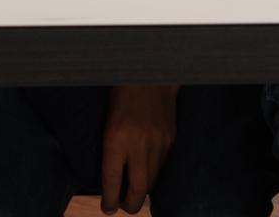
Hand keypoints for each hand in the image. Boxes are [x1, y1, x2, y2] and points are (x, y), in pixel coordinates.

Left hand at [100, 84, 179, 213]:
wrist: (150, 75)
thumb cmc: (121, 98)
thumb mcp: (107, 126)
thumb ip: (111, 152)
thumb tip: (113, 179)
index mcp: (116, 140)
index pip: (113, 182)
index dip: (110, 201)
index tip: (108, 208)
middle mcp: (139, 144)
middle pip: (139, 189)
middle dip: (130, 204)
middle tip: (124, 207)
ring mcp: (159, 141)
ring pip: (154, 179)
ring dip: (144, 190)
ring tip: (136, 193)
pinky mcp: (172, 137)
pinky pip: (164, 164)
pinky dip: (156, 172)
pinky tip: (149, 171)